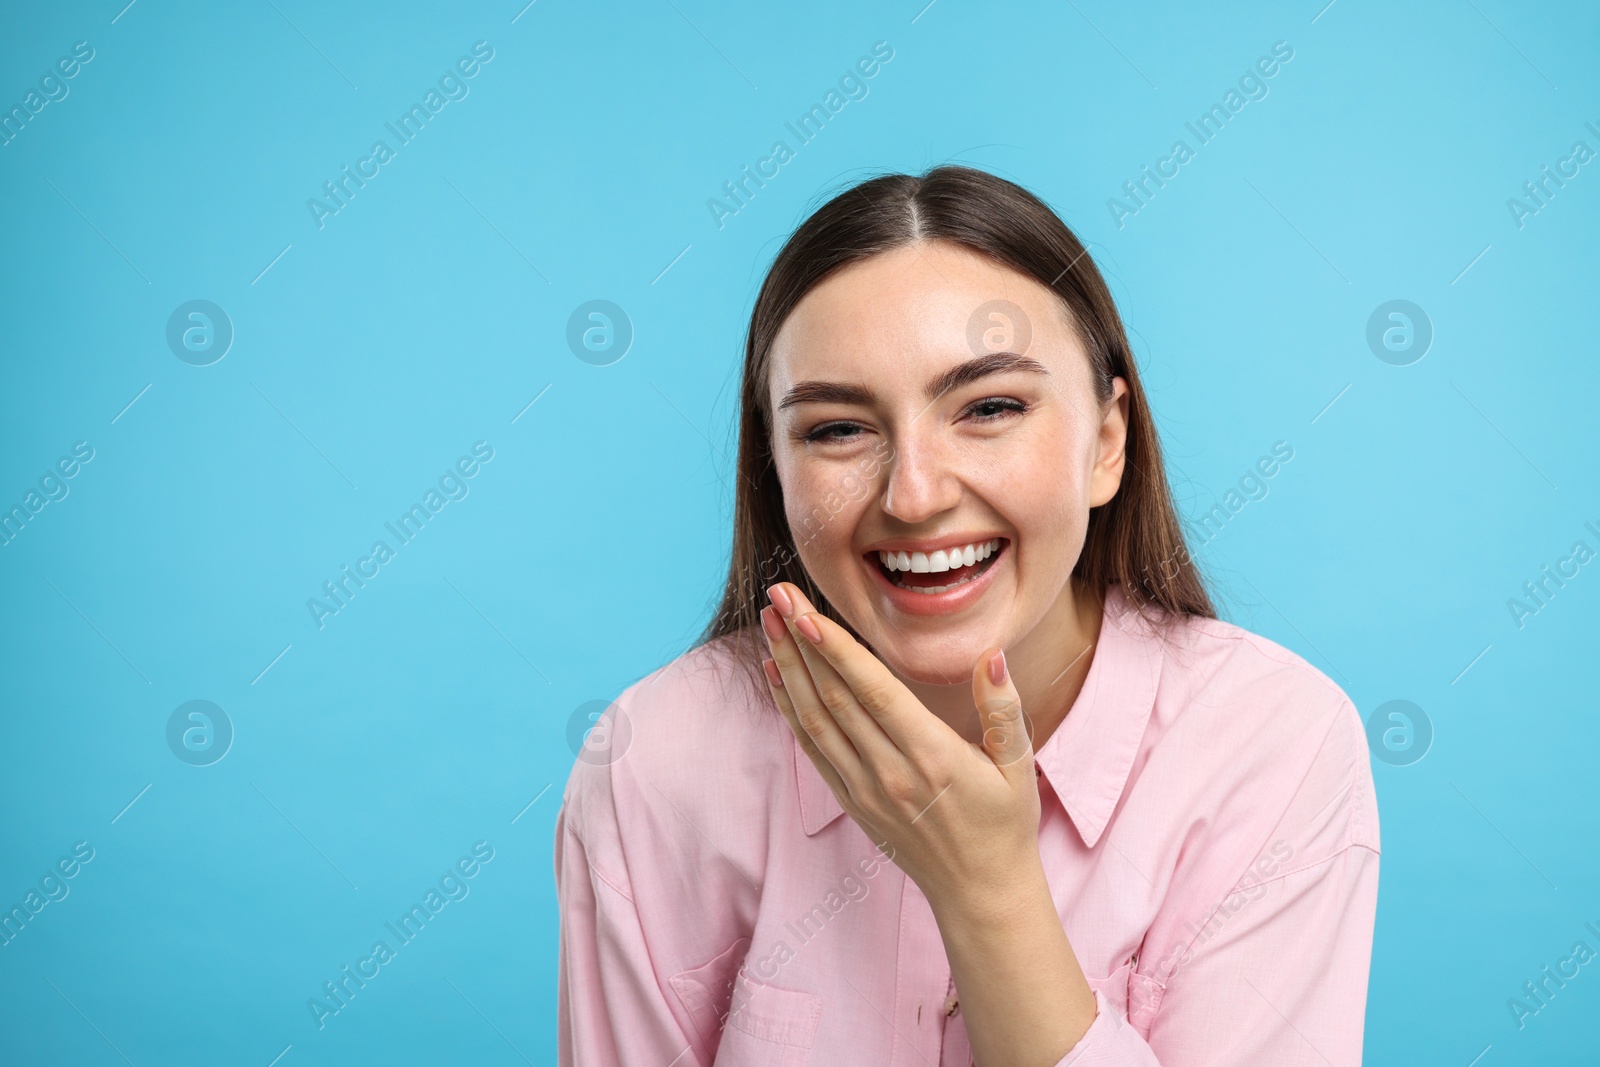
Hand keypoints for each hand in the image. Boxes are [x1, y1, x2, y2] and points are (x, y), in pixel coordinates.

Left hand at [758, 582, 1043, 914]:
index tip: (806, 613)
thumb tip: (992, 656)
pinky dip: (789, 708)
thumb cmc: (1004, 823)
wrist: (981, 893)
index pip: (874, 693)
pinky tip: (776, 673)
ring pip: (815, 720)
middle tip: (778, 597)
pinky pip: (812, 748)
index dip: (837, 651)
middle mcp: (891, 773)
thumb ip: (1003, 708)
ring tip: (768, 623)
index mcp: (933, 757)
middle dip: (801, 643)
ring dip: (788, 668)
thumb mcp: (1019, 765)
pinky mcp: (852, 803)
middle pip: (834, 698)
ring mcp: (865, 791)